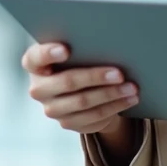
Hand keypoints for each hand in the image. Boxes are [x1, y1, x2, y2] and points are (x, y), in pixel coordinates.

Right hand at [22, 43, 139, 133]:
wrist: (80, 89)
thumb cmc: (77, 60)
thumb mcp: (75, 50)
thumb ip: (81, 46)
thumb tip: (110, 43)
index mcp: (35, 64)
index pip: (35, 58)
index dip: (49, 53)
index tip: (66, 49)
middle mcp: (38, 88)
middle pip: (67, 82)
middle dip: (96, 77)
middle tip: (119, 73)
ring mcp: (52, 108)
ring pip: (84, 102)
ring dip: (111, 94)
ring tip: (131, 87)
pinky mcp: (67, 122)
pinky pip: (94, 116)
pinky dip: (115, 106)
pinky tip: (129, 99)